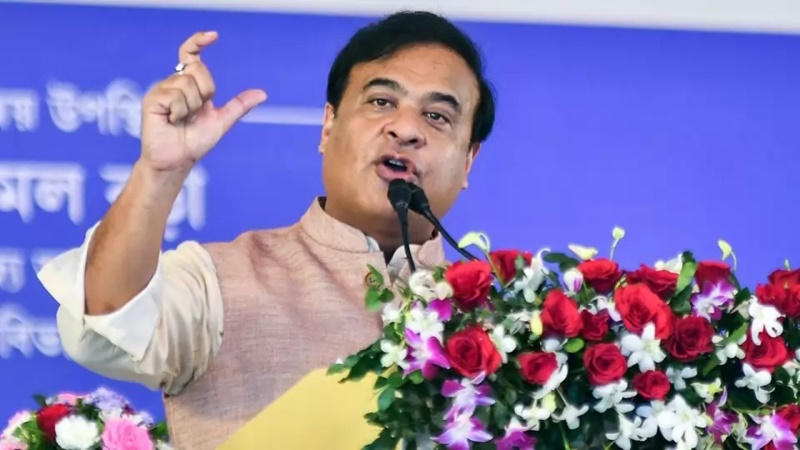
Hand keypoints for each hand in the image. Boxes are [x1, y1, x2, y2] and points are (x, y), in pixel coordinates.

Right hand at [139, 31, 266, 172]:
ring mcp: (161, 89)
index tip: (214, 36)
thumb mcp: (222, 121)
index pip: (191, 55)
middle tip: (195, 114)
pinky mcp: (152, 99)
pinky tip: (172, 121)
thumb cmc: (195, 142)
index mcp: (189, 84)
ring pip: (188, 84)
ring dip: (192, 108)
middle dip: (205, 94)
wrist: (178, 160)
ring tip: (182, 120)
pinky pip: (176, 96)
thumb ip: (239, 105)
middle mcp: (174, 82)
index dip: (199, 41)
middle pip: (199, 71)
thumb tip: (262, 94)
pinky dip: (180, 112)